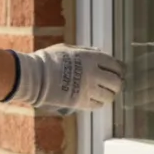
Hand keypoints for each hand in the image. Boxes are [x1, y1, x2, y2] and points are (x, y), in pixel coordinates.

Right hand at [6, 44, 123, 114]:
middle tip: (113, 84)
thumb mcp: (69, 49)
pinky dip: (99, 103)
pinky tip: (94, 99)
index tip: (118, 72)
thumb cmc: (49, 59)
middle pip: (116, 82)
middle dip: (116, 83)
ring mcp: (88, 89)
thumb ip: (87, 51)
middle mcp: (94, 74)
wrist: (35, 76)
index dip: (119, 70)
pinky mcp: (80, 102)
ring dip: (109, 95)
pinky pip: (98, 105)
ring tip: (104, 93)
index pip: (116, 65)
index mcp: (92, 58)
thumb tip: (100, 53)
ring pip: (110, 96)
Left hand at [126, 40, 153, 112]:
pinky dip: (149, 107)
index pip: (140, 66)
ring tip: (127, 102)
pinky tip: (143, 106)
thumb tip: (129, 46)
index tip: (121, 75)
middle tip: (121, 91)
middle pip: (142, 83)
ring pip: (150, 97)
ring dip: (136, 101)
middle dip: (129, 88)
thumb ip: (148, 48)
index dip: (129, 72)